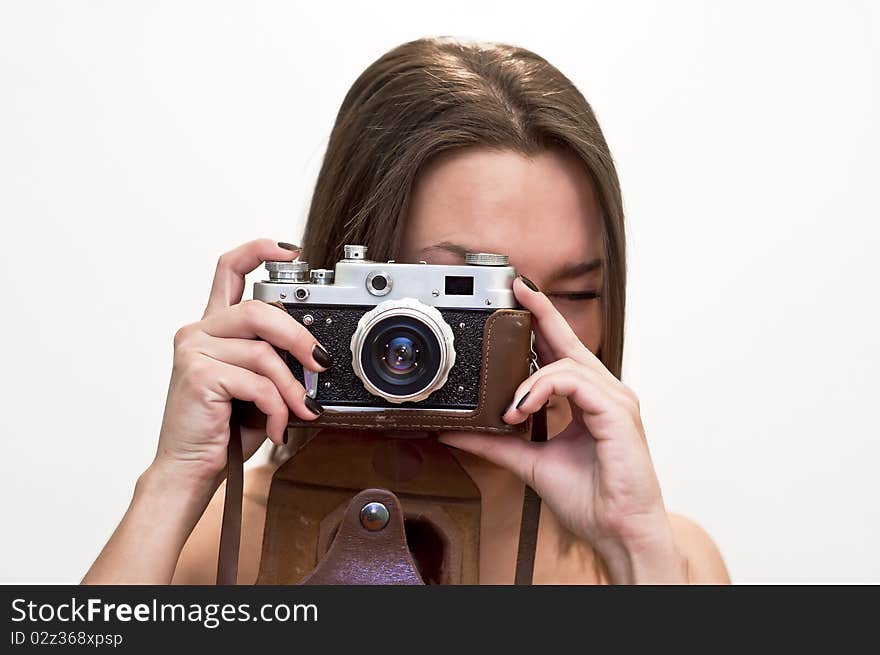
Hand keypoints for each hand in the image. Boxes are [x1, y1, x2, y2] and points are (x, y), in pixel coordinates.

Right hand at [152, 239, 329, 490]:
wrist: (189, 471)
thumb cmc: (223, 430)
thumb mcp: (256, 387)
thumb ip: (274, 360)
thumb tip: (316, 354)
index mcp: (212, 328)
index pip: (229, 270)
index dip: (258, 251)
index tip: (289, 250)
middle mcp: (199, 332)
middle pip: (259, 310)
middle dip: (299, 337)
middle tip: (321, 362)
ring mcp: (195, 351)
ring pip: (263, 351)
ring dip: (291, 386)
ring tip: (300, 410)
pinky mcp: (199, 375)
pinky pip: (258, 382)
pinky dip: (278, 407)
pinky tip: (277, 427)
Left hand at [438, 277, 685, 582]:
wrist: (620, 532)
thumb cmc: (591, 500)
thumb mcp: (530, 463)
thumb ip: (496, 443)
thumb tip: (457, 431)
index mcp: (590, 402)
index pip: (563, 352)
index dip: (542, 322)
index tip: (518, 299)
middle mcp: (606, 394)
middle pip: (570, 342)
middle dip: (542, 312)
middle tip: (516, 288)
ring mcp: (615, 400)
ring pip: (567, 362)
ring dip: (529, 379)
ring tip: (510, 409)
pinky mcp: (617, 413)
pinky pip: (574, 383)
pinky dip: (542, 389)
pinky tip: (522, 407)